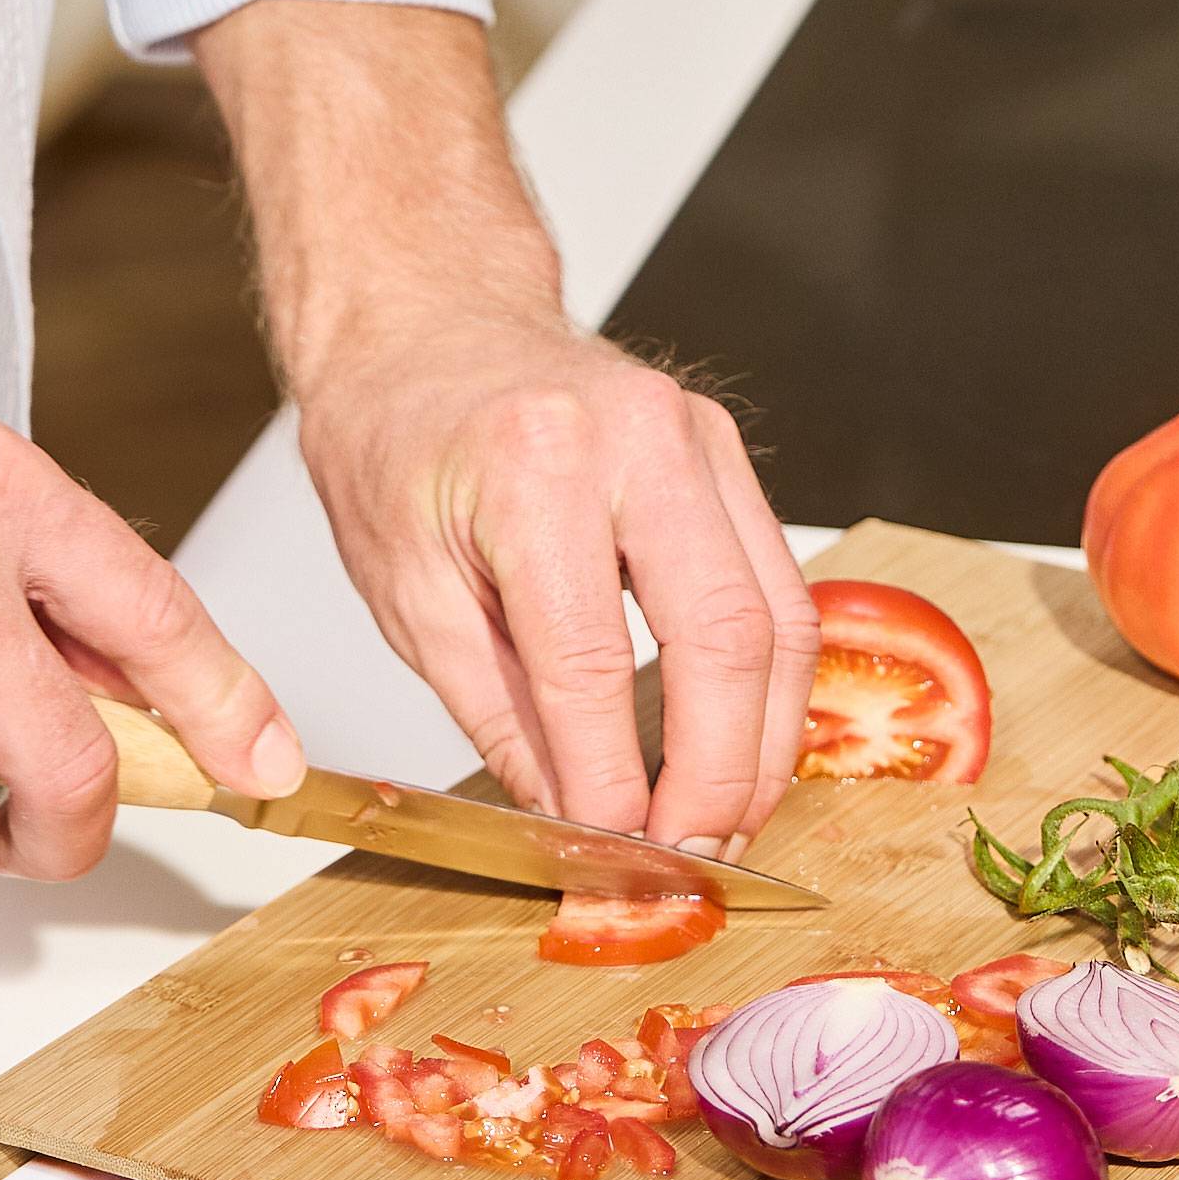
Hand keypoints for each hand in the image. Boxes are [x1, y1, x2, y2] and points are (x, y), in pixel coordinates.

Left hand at [290, 304, 816, 849]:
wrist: (428, 322)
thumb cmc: (398, 436)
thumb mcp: (405, 590)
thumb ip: (495, 709)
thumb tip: (568, 816)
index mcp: (533, 465)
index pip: (591, 659)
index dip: (611, 776)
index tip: (610, 852)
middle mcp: (636, 437)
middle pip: (724, 636)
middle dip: (720, 773)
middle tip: (693, 857)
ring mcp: (698, 436)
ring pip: (780, 616)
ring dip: (765, 740)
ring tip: (727, 823)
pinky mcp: (727, 453)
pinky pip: (779, 583)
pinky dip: (770, 681)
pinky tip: (742, 743)